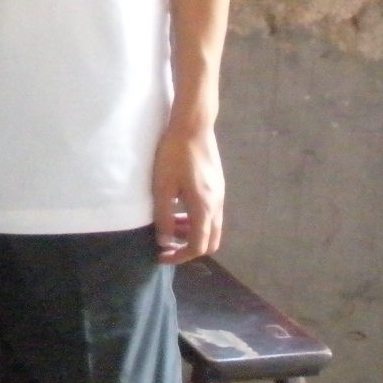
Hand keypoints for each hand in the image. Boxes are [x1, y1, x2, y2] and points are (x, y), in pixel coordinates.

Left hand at [152, 116, 223, 262]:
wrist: (193, 126)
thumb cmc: (174, 155)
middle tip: (167, 243)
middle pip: (210, 241)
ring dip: (192, 232)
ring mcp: (220, 195)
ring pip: (211, 227)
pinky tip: (179, 207)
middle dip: (188, 248)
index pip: (198, 247)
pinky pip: (211, 213)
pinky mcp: (218, 185)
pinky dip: (197, 219)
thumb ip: (164, 217)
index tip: (161, 255)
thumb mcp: (162, 187)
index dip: (179, 257)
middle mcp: (217, 206)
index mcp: (204, 209)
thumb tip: (165, 242)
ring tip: (170, 224)